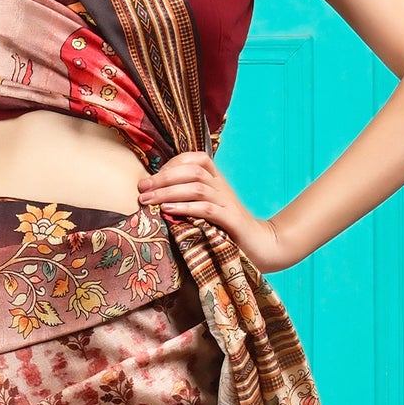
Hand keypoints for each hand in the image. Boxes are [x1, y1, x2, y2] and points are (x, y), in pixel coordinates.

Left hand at [137, 153, 293, 272]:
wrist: (261, 246)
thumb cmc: (227, 229)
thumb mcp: (207, 209)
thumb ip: (188, 199)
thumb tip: (155, 195)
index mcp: (217, 181)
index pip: (195, 159)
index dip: (173, 164)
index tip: (153, 178)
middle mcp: (222, 187)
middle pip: (192, 171)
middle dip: (164, 178)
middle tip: (142, 189)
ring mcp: (227, 203)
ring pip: (197, 187)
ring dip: (169, 192)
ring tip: (148, 200)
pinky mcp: (231, 221)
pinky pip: (207, 209)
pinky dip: (185, 208)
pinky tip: (167, 212)